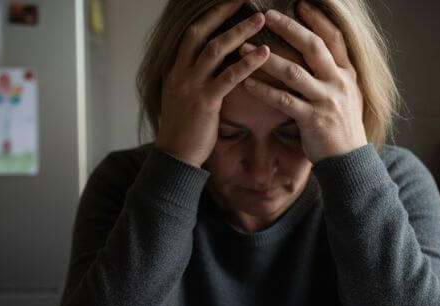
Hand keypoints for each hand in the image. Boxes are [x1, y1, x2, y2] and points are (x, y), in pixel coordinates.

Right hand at [154, 0, 270, 167]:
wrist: (175, 156)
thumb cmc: (184, 129)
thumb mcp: (181, 96)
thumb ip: (193, 77)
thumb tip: (209, 62)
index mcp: (174, 70)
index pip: (190, 34)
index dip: (209, 17)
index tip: (227, 4)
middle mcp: (180, 73)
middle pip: (200, 33)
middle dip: (221, 13)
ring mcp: (191, 86)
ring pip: (216, 49)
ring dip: (240, 31)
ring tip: (260, 18)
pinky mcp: (205, 101)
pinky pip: (229, 76)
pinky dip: (248, 63)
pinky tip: (265, 53)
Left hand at [239, 1, 367, 162]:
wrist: (349, 160)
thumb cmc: (341, 127)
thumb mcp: (347, 95)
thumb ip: (333, 74)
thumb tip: (316, 53)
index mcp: (346, 73)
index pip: (333, 38)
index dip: (317, 19)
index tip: (300, 3)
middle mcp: (338, 83)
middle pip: (313, 47)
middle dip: (289, 29)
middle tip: (268, 15)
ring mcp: (326, 101)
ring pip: (294, 73)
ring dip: (267, 59)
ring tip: (243, 49)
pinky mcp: (313, 120)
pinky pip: (284, 101)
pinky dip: (264, 91)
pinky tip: (246, 83)